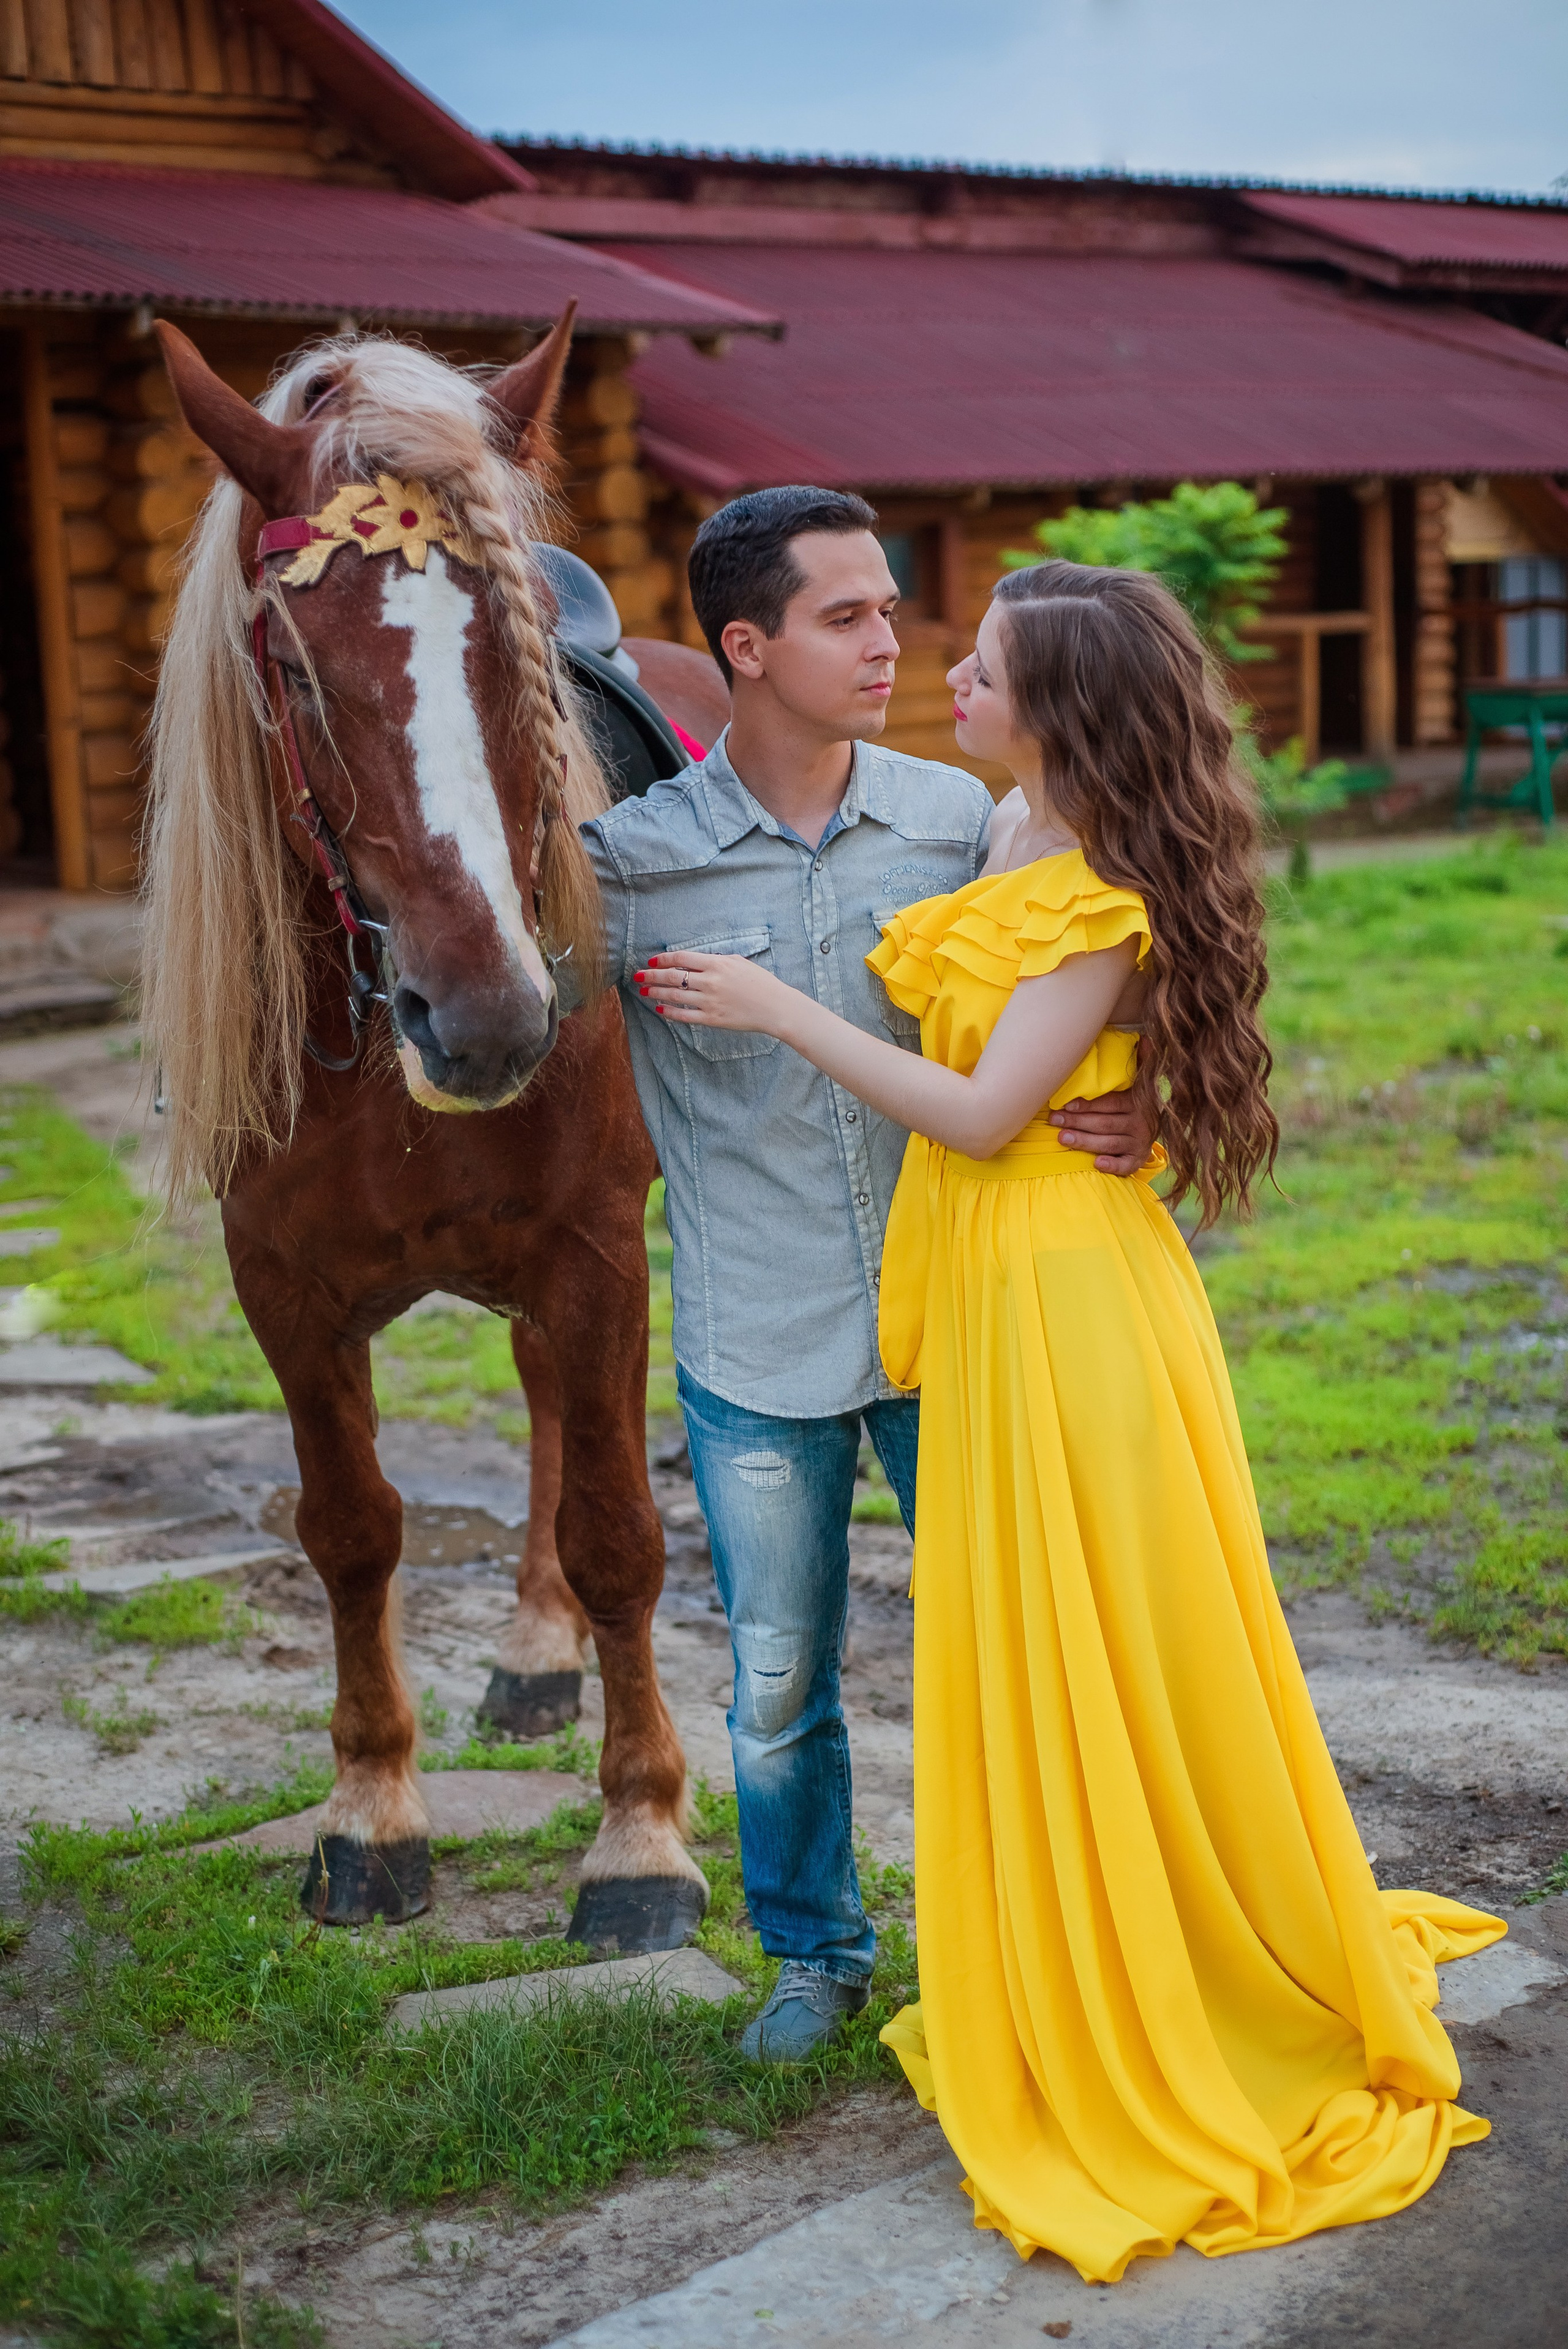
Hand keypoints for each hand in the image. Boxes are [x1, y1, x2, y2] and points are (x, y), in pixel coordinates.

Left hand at [635, 950, 793, 1034]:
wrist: (775, 1007)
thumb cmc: (760, 982)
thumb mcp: (738, 962)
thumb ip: (715, 960)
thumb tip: (695, 961)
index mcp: (717, 964)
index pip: (681, 958)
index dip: (663, 960)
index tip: (652, 961)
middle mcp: (710, 981)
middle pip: (672, 977)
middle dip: (651, 976)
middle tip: (637, 976)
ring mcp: (710, 1001)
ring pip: (675, 996)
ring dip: (656, 993)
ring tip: (645, 992)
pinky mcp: (712, 1019)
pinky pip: (685, 1015)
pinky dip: (670, 1012)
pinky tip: (661, 1009)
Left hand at [1050, 1092, 1156, 1175]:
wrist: (1150, 1127)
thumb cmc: (1124, 1110)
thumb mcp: (1122, 1096)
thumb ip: (1105, 1093)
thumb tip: (1072, 1091)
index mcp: (1133, 1103)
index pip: (1109, 1103)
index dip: (1087, 1104)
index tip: (1066, 1105)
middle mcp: (1139, 1122)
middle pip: (1105, 1123)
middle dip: (1078, 1121)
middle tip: (1055, 1120)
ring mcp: (1140, 1142)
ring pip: (1110, 1143)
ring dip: (1085, 1141)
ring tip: (1063, 1138)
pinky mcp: (1139, 1159)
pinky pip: (1126, 1165)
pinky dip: (1113, 1165)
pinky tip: (1097, 1163)